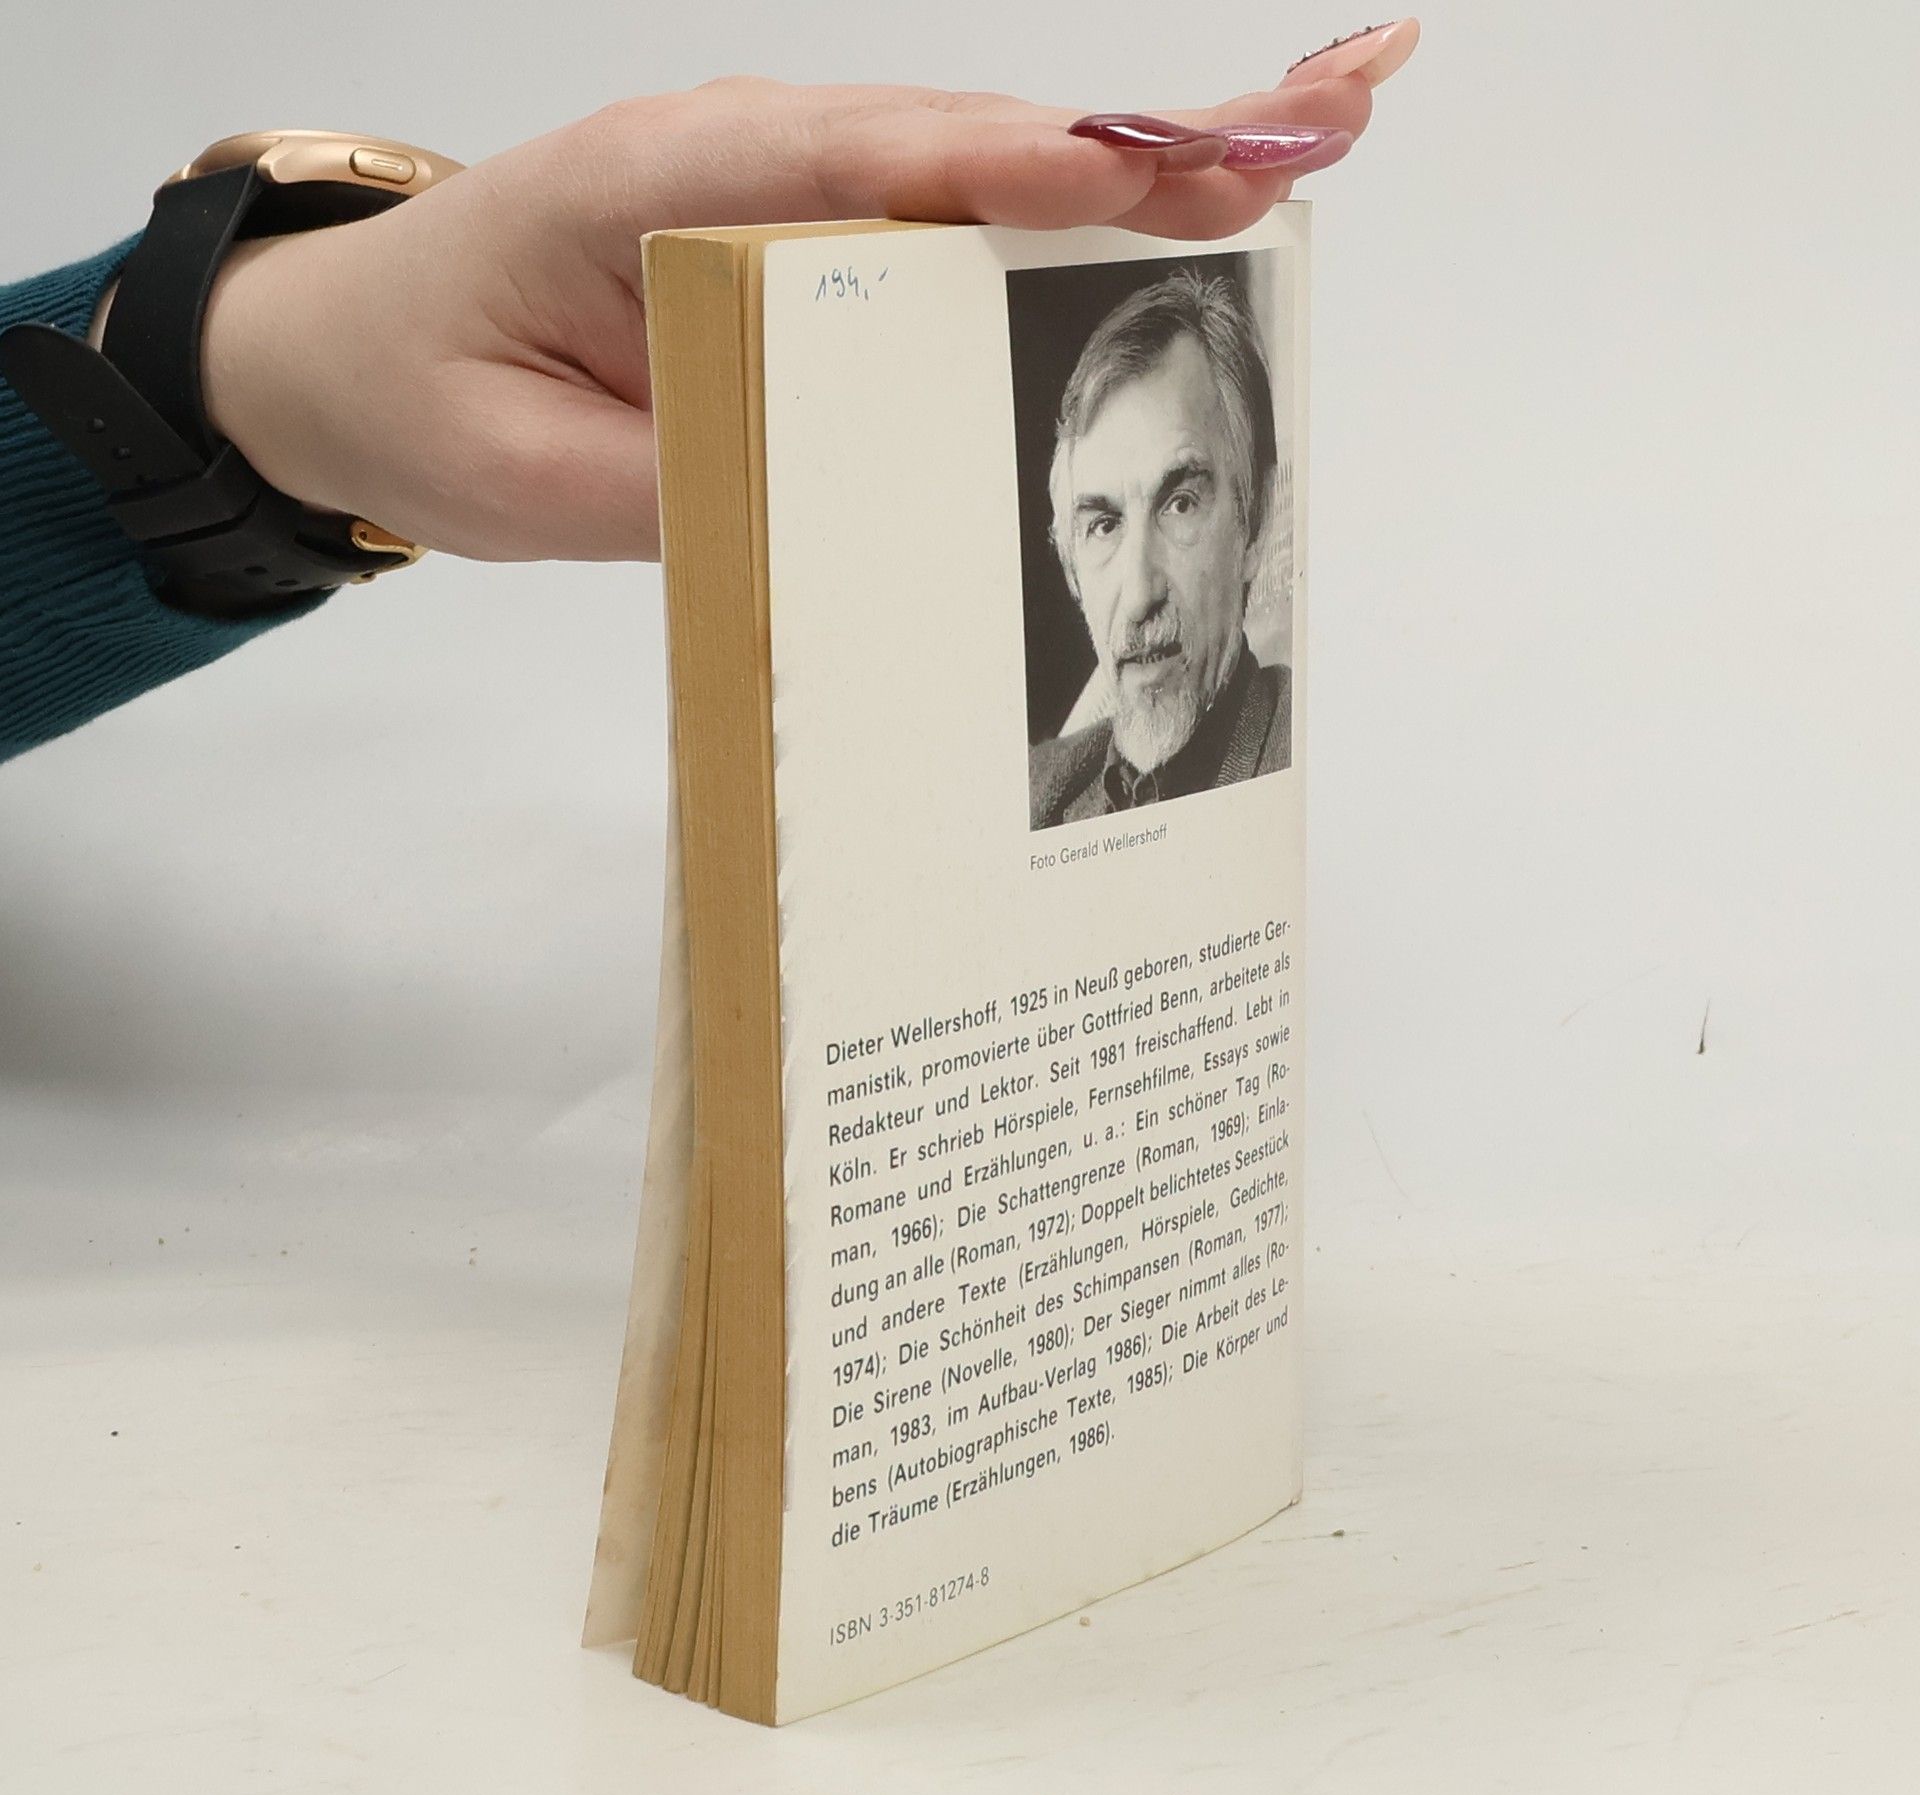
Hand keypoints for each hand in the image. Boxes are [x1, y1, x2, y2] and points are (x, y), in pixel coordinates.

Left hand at [201, 27, 1417, 563]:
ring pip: (986, 171)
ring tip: (1314, 144)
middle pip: (968, 140)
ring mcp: (790, 191)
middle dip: (1149, 135)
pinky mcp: (815, 240)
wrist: (362, 357)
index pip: (857, 164)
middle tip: (1328, 114)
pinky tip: (1190, 213)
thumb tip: (850, 504)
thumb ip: (691, 481)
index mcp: (657, 187)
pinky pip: (957, 223)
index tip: (1143, 171)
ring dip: (1150, 162)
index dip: (1010, 167)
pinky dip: (1080, 216)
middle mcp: (747, 162)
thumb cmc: (432, 394)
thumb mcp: (536, 479)